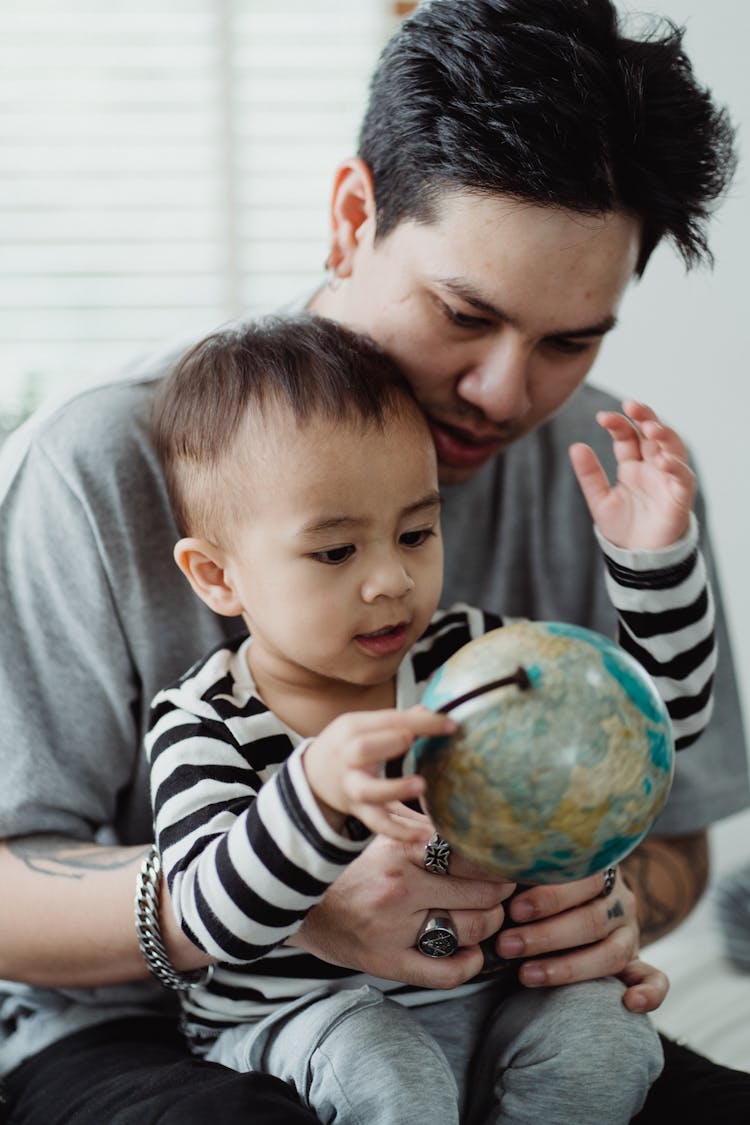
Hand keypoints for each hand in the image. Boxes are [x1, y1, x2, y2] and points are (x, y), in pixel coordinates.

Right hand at [291, 806, 515, 987]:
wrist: (294, 898)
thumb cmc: (348, 863)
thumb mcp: (381, 832)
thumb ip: (423, 825)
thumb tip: (471, 816)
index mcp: (400, 850)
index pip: (472, 856)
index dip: (498, 861)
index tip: (505, 862)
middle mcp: (398, 888)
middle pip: (481, 893)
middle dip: (500, 893)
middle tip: (503, 890)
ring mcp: (392, 929)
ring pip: (471, 930)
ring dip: (489, 924)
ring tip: (487, 916)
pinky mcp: (386, 961)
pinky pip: (445, 972)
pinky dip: (470, 964)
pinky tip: (471, 952)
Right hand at [303, 706, 455, 841]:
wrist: (312, 775)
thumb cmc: (346, 745)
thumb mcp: (361, 725)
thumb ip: (393, 720)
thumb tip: (428, 712)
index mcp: (352, 727)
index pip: (388, 720)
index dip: (420, 722)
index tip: (450, 725)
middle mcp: (348, 756)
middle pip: (364, 748)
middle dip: (390, 743)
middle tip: (414, 742)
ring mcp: (352, 785)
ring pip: (368, 790)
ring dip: (395, 788)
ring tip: (421, 786)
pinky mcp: (358, 810)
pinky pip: (377, 823)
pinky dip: (398, 832)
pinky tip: (422, 835)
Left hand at [496, 867, 668, 1012]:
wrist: (573, 901)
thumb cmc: (536, 886)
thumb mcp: (531, 873)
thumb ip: (518, 872)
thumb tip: (485, 871)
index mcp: (596, 870)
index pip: (582, 879)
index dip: (549, 896)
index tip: (513, 909)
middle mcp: (617, 900)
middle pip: (590, 920)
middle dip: (545, 936)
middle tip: (506, 945)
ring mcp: (630, 932)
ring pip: (612, 952)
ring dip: (569, 967)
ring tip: (525, 975)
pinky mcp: (636, 962)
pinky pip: (654, 977)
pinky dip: (650, 992)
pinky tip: (630, 1003)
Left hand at [569, 400, 694, 549]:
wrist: (637, 557)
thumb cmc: (622, 527)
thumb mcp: (599, 499)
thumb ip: (589, 475)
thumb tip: (575, 446)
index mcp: (632, 465)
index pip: (628, 435)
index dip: (618, 423)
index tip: (602, 417)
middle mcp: (652, 467)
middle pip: (653, 434)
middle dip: (645, 417)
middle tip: (632, 405)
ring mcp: (668, 479)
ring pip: (673, 448)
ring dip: (664, 435)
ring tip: (650, 428)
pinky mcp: (680, 496)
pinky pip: (684, 477)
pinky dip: (676, 467)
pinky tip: (664, 460)